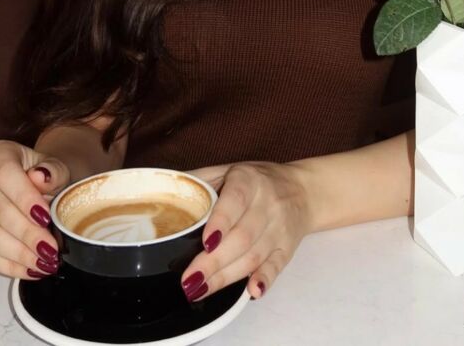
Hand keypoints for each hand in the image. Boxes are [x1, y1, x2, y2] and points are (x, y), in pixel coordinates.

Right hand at [0, 140, 70, 279]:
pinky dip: (6, 264)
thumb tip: (40, 176)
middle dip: (26, 234)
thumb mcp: (58, 168)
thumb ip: (53, 171)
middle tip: (51, 250)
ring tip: (44, 263)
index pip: (5, 173)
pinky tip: (29, 269)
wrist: (38, 184)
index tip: (46, 218)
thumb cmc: (49, 175)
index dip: (24, 198)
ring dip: (17, 253)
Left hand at [182, 161, 312, 300]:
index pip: (235, 200)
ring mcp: (280, 228)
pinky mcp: (288, 248)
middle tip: (190, 280)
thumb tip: (161, 191)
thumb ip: (199, 181)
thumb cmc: (257, 181)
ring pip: (254, 255)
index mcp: (249, 179)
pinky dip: (265, 279)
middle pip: (242, 236)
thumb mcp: (228, 170)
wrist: (303, 189)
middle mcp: (267, 203)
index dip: (221, 221)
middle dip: (214, 261)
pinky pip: (277, 266)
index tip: (205, 242)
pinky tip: (252, 292)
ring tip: (202, 289)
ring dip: (228, 276)